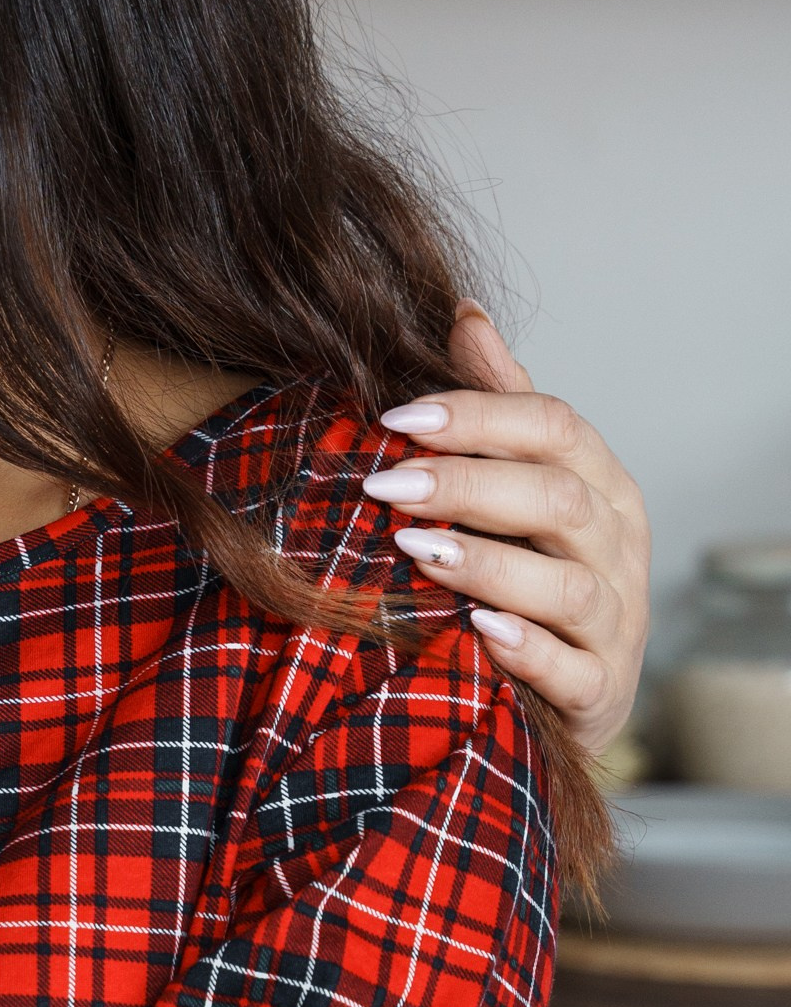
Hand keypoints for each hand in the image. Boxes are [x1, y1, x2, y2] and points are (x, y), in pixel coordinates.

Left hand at [363, 305, 650, 758]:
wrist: (566, 692)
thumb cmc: (533, 570)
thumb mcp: (521, 483)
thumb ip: (498, 406)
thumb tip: (464, 314)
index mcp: (601, 485)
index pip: (555, 428)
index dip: (478, 416)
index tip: (396, 419)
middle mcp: (619, 547)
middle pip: (560, 500)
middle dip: (469, 486)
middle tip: (386, 484)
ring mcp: (616, 622)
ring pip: (569, 585)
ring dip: (489, 565)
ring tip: (417, 551)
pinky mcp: (601, 692)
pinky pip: (575, 671)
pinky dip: (530, 650)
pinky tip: (479, 631)